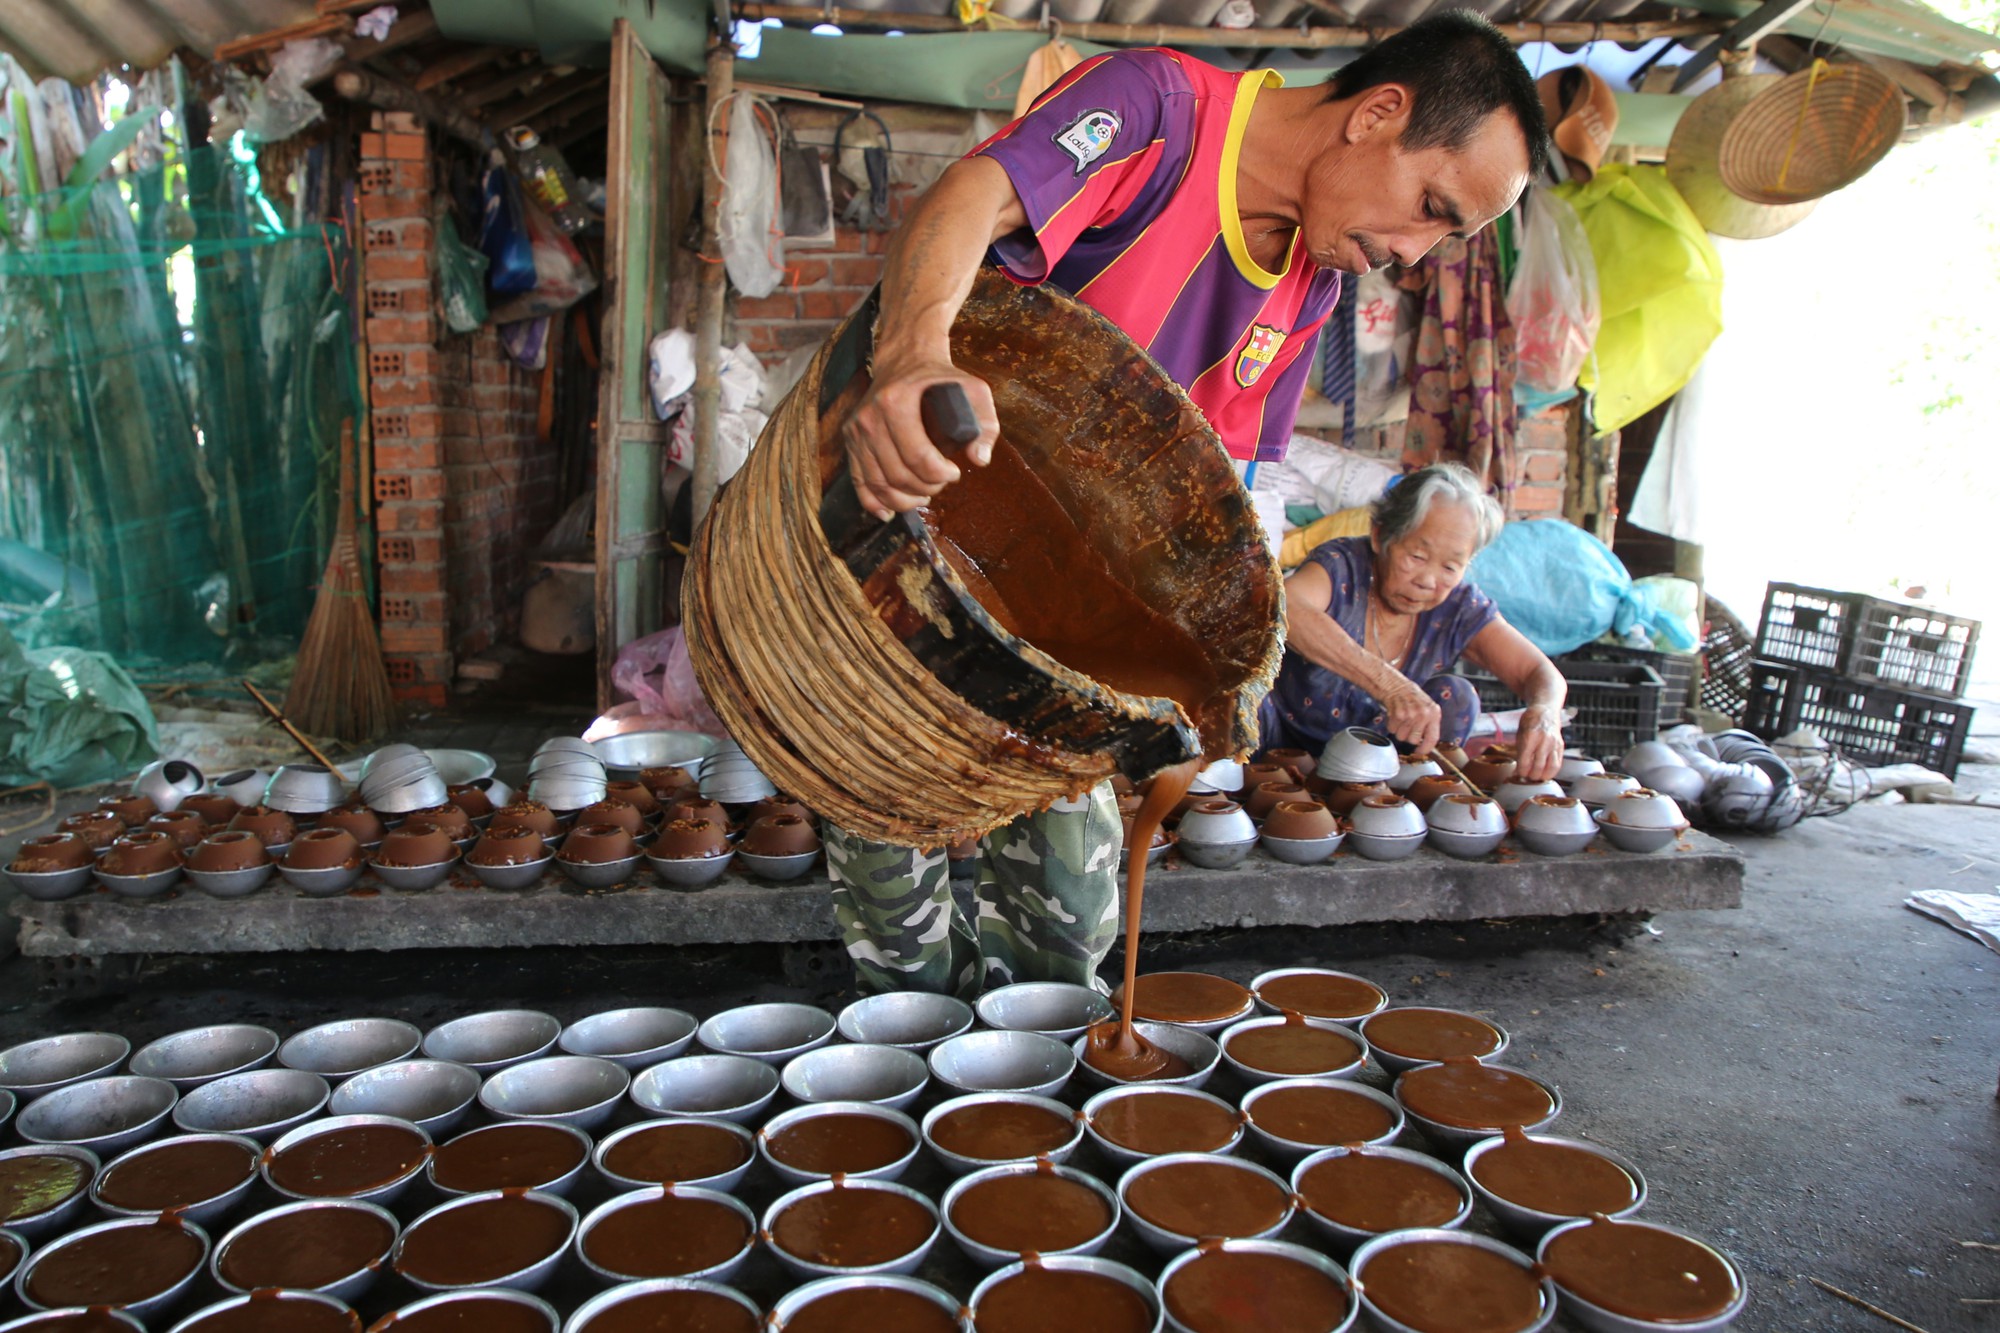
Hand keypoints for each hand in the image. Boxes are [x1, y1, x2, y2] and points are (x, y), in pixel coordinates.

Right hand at [840, 358, 999, 519]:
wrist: (904, 359)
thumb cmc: (941, 378)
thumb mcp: (973, 391)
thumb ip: (985, 425)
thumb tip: (980, 460)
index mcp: (896, 402)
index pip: (917, 457)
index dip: (940, 476)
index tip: (954, 473)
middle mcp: (870, 417)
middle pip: (898, 474)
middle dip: (925, 489)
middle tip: (941, 484)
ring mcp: (856, 429)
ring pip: (878, 483)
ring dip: (904, 500)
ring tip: (923, 497)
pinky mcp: (850, 439)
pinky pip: (858, 480)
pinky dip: (873, 502)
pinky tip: (889, 512)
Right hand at [1380, 682, 1441, 754]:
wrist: (1395, 685)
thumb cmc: (1411, 697)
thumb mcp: (1427, 707)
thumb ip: (1429, 723)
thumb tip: (1427, 743)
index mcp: (1434, 713)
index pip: (1433, 738)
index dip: (1426, 748)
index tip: (1420, 751)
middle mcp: (1423, 715)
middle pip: (1413, 740)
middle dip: (1408, 736)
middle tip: (1407, 726)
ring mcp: (1410, 715)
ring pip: (1401, 736)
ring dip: (1399, 731)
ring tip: (1401, 720)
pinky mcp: (1397, 715)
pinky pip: (1392, 730)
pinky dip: (1391, 725)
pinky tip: (1394, 716)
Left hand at [1513, 706, 1565, 781]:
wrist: (1545, 711)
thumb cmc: (1529, 722)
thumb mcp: (1520, 734)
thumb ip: (1520, 751)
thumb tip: (1518, 770)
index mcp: (1530, 736)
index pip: (1525, 760)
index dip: (1521, 771)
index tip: (1519, 774)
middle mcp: (1544, 740)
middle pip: (1539, 766)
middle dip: (1531, 776)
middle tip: (1527, 777)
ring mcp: (1554, 743)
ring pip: (1551, 767)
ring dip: (1542, 776)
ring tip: (1536, 777)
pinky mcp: (1561, 746)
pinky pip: (1558, 763)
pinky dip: (1552, 771)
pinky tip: (1545, 773)